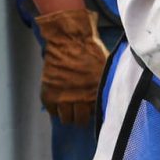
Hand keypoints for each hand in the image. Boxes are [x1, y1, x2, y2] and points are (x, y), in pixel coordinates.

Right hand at [34, 8, 108, 125]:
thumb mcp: (106, 70)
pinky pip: (52, 111)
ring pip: (65, 119)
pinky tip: (58, 102)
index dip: (93, 112)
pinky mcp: (49, 94)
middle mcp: (80, 100)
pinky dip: (55, 109)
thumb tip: (110, 97)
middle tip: (79, 110)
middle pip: (80, 120)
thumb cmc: (91, 51)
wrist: (70, 39)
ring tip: (68, 107)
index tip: (90, 110)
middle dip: (80, 116)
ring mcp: (63, 98)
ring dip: (67, 114)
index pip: (96, 116)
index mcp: (96, 94)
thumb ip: (105, 86)